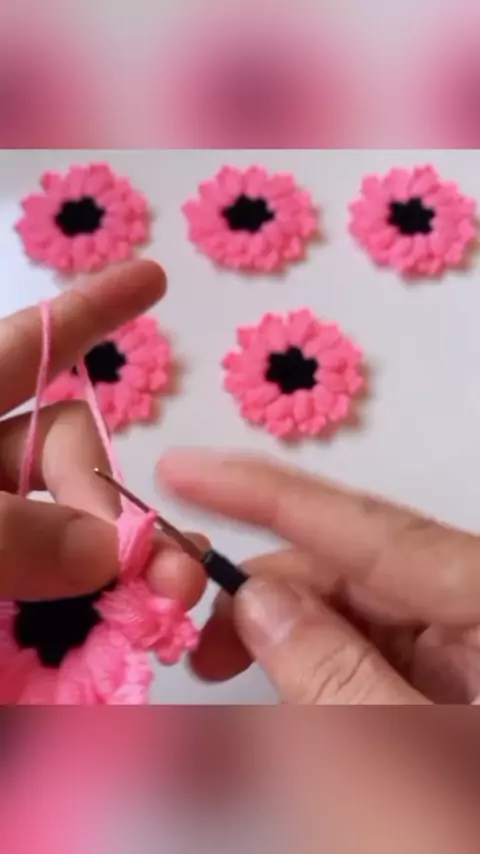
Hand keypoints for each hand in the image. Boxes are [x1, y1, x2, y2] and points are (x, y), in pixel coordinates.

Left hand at [0, 261, 205, 607]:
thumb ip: (4, 532)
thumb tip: (104, 548)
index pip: (30, 347)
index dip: (90, 310)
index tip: (152, 279)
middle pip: (61, 444)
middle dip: (107, 490)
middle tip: (129, 567)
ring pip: (64, 522)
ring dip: (110, 559)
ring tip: (157, 602)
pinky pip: (45, 588)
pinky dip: (82, 603)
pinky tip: (117, 624)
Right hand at [157, 449, 479, 703]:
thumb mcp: (412, 783)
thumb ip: (336, 682)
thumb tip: (261, 602)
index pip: (368, 528)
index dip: (264, 493)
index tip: (182, 469)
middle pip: (353, 573)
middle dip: (262, 597)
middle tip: (195, 638)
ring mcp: (470, 652)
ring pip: (355, 620)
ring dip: (280, 648)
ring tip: (222, 678)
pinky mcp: (456, 688)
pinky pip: (372, 664)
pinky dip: (312, 686)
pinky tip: (269, 710)